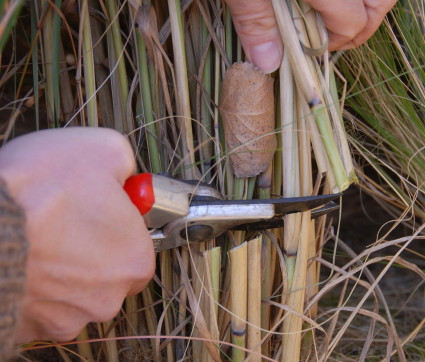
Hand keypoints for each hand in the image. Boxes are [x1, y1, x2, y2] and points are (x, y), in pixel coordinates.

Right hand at [0, 127, 154, 342]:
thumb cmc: (40, 190)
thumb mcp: (103, 150)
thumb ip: (127, 166)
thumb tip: (125, 174)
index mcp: (134, 260)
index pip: (138, 249)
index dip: (118, 228)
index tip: (100, 212)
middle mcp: (107, 299)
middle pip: (106, 274)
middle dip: (90, 251)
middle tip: (64, 222)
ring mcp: (65, 319)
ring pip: (71, 292)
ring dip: (58, 270)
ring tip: (36, 238)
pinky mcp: (28, 328)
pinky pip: (37, 305)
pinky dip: (31, 285)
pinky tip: (20, 259)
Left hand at [225, 0, 397, 72]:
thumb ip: (256, 20)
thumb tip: (268, 64)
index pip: (351, 23)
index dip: (329, 44)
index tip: (306, 50)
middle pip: (379, 5)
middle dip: (357, 27)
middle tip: (326, 36)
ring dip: (363, 7)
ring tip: (330, 16)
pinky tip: (328, 2)